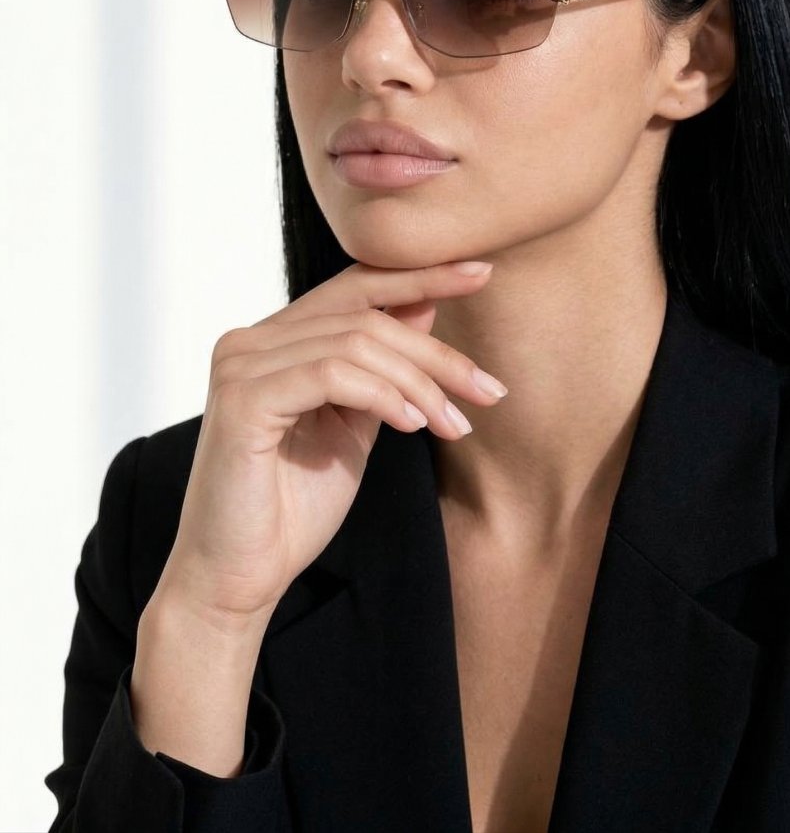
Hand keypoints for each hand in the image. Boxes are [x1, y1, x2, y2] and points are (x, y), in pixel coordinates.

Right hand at [154, 260, 504, 628]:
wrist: (238, 579)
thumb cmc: (292, 508)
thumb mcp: (355, 423)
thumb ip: (382, 367)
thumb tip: (425, 303)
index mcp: (275, 339)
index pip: (356, 285)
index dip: (421, 273)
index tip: (482, 273)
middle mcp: (251, 339)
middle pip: (366, 315)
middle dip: (437, 352)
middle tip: (488, 391)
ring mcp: (241, 364)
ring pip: (357, 343)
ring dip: (420, 384)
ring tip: (453, 425)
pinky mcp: (242, 398)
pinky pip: (332, 374)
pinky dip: (383, 396)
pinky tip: (412, 427)